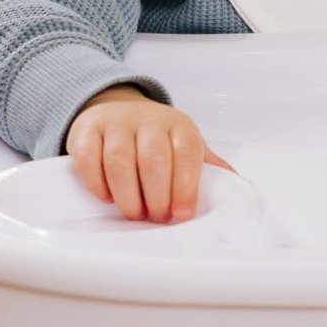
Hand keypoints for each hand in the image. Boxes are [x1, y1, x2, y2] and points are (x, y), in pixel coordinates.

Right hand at [65, 85, 233, 222]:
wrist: (118, 109)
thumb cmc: (157, 136)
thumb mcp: (186, 145)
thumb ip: (209, 166)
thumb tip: (239, 188)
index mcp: (178, 126)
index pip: (186, 151)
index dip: (185, 185)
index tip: (183, 213)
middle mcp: (148, 120)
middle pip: (154, 158)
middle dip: (157, 195)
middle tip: (157, 217)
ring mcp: (115, 124)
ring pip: (120, 160)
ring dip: (128, 194)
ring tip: (135, 212)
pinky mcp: (87, 130)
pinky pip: (89, 157)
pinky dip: (97, 182)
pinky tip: (106, 197)